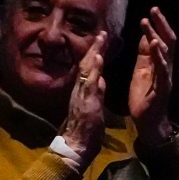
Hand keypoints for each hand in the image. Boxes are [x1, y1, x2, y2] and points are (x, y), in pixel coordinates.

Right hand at [60, 32, 107, 161]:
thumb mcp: (93, 108)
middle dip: (94, 48)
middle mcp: (79, 90)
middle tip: (102, 33)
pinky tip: (98, 58)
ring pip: (86, 70)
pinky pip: (89, 82)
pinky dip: (93, 69)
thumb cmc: (85, 131)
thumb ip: (96, 93)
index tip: (101, 41)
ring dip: (94, 53)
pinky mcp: (85, 102)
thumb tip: (101, 80)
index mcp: (83, 92)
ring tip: (100, 39)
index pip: (88, 69)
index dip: (95, 54)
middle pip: (86, 65)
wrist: (76, 147)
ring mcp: (81, 95)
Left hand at [129, 7, 176, 144]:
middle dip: (160, 25)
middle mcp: (165, 67)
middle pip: (167, 41)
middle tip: (154, 9)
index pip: (160, 39)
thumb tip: (145, 36)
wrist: (148, 119)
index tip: (151, 11)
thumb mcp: (141, 70)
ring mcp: (165, 76)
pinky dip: (159, 56)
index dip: (157, 25)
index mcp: (158, 62)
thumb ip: (144, 54)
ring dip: (156, 36)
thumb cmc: (144, 95)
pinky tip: (154, 45)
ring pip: (164, 53)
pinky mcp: (162, 87)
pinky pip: (162, 69)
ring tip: (148, 23)